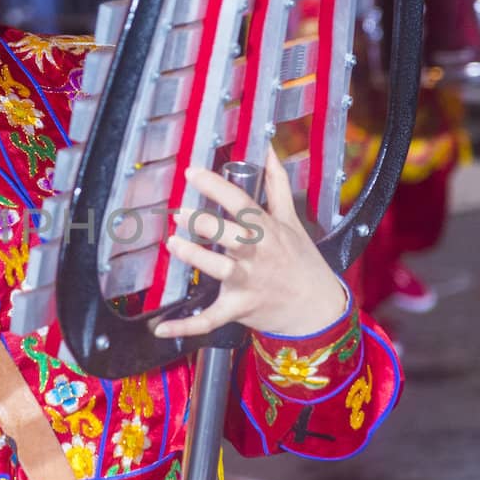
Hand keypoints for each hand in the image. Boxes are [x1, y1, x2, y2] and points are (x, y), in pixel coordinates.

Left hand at [153, 147, 346, 340]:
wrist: (319, 309)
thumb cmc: (302, 262)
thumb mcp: (292, 221)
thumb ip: (277, 186)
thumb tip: (269, 151)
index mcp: (267, 230)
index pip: (240, 203)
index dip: (215, 186)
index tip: (191, 172)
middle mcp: (258, 254)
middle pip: (230, 235)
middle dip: (204, 224)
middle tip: (178, 213)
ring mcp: (248, 282)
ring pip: (220, 270)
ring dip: (195, 258)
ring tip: (173, 245)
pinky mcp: (239, 308)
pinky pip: (210, 320)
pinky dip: (185, 326)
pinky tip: (160, 328)